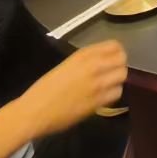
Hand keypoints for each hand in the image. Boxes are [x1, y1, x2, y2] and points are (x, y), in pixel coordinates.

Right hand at [10, 41, 127, 137]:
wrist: (34, 111)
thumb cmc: (44, 88)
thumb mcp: (66, 66)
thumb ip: (85, 61)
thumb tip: (103, 62)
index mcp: (83, 55)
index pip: (114, 46)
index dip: (116, 52)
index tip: (113, 58)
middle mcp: (93, 66)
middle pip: (122, 60)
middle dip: (119, 65)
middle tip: (111, 73)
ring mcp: (97, 84)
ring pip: (122, 76)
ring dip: (116, 80)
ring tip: (108, 85)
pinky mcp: (98, 101)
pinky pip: (117, 93)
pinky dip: (112, 94)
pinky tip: (103, 97)